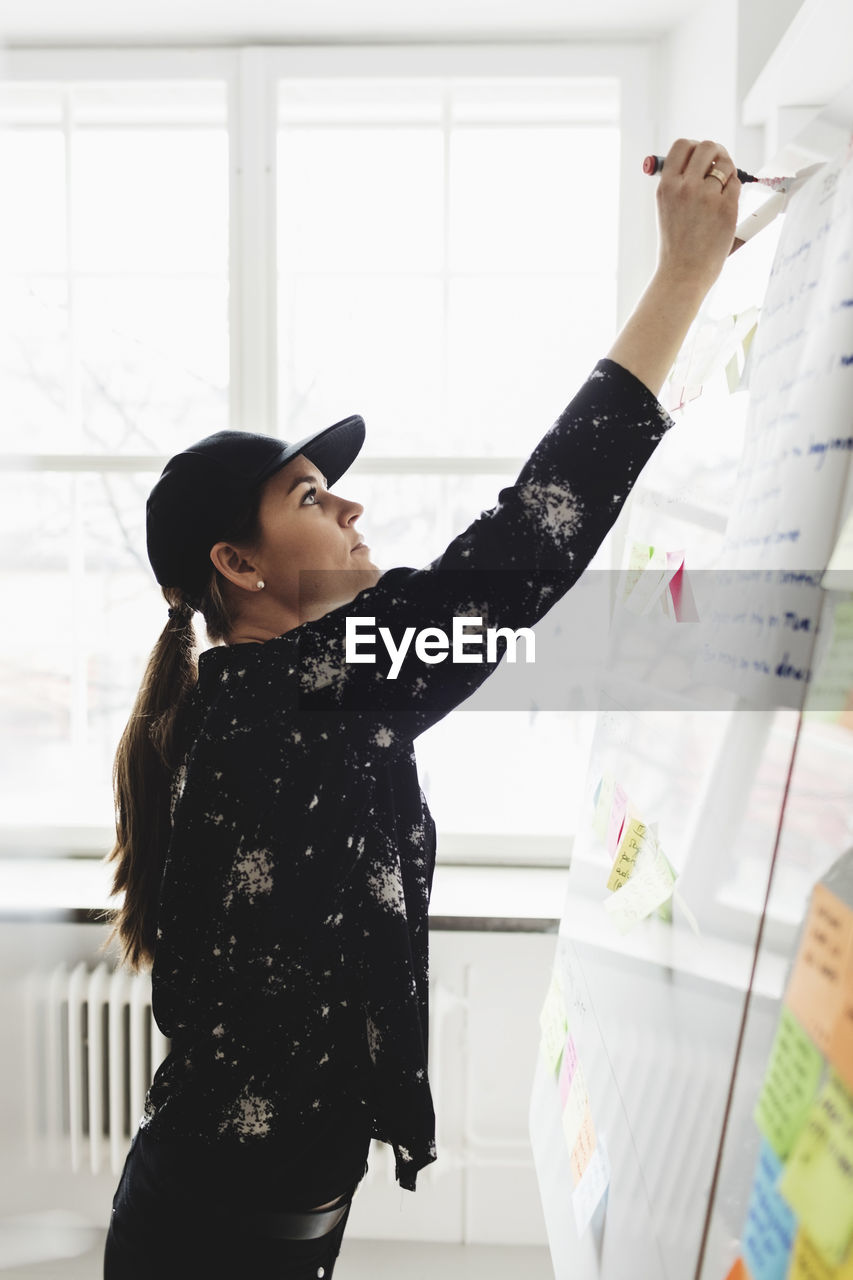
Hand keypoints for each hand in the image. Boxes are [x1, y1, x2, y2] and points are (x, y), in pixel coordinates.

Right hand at [654, 137, 740, 293]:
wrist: (682, 274)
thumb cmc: (675, 245)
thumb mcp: (666, 209)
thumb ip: (677, 184)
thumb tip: (698, 161)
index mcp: (666, 186)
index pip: (682, 146)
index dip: (694, 146)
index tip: (700, 157)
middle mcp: (685, 187)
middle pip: (707, 147)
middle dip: (715, 152)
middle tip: (718, 164)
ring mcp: (706, 197)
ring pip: (725, 164)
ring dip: (727, 170)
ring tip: (722, 188)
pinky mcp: (726, 208)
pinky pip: (736, 184)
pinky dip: (733, 190)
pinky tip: (726, 205)